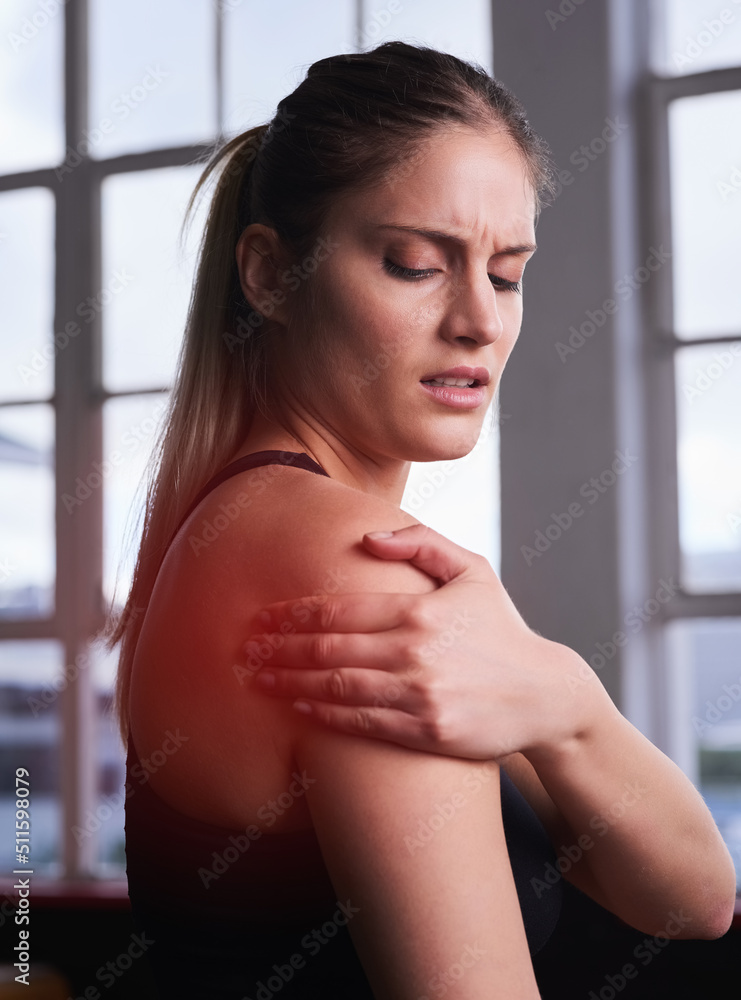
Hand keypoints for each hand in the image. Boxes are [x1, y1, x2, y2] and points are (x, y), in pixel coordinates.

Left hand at [242, 523, 585, 759]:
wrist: (544, 694)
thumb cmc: (502, 628)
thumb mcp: (473, 570)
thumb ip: (421, 543)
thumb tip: (366, 538)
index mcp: (420, 610)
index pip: (339, 610)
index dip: (292, 614)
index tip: (260, 615)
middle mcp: (414, 652)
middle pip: (327, 650)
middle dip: (278, 649)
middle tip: (243, 650)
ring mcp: (419, 696)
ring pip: (337, 688)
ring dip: (289, 683)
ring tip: (256, 680)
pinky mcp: (425, 733)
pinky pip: (361, 724)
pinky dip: (323, 715)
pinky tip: (297, 706)